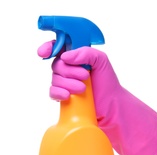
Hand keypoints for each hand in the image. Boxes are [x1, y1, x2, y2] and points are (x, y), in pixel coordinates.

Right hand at [37, 42, 156, 154]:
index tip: (45, 52)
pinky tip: (67, 96)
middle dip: (69, 71)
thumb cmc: (108, 83)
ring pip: (55, 79)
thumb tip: (65, 56)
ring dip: (68, 83)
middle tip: (85, 77)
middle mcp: (69, 68)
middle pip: (56, 64)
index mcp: (77, 57)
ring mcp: (66, 83)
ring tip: (83, 89)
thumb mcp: (102, 61)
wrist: (111, 105)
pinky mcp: (64, 97)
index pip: (58, 46)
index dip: (49, 47)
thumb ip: (86, 53)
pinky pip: (53, 92)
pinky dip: (58, 93)